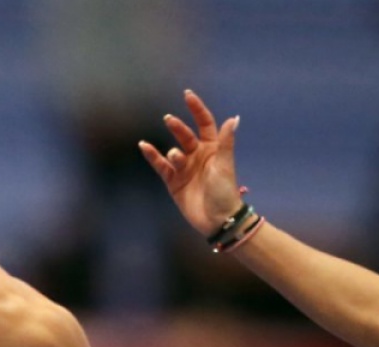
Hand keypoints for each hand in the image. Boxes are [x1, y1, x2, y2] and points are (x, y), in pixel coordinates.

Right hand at [139, 90, 244, 237]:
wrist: (218, 220)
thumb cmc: (225, 192)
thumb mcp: (225, 165)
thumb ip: (225, 142)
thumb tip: (233, 118)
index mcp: (213, 149)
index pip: (204, 123)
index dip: (197, 109)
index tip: (187, 95)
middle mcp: (197, 156)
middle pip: (186, 135)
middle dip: (178, 127)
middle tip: (169, 120)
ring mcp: (184, 168)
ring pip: (173, 151)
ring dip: (173, 152)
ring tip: (176, 157)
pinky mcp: (173, 181)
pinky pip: (161, 165)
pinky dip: (153, 156)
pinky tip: (144, 146)